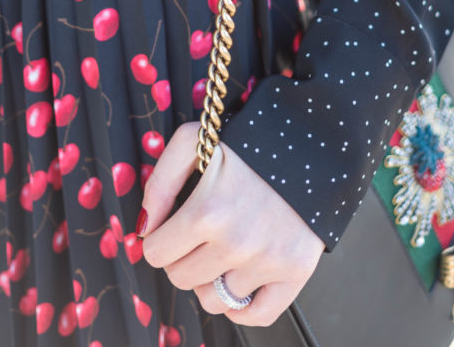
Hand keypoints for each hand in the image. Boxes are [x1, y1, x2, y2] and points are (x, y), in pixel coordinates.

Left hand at [139, 120, 324, 327]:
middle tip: (197, 233)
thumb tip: (143, 228)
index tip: (170, 226)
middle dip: (181, 257)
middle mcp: (237, 243)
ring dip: (209, 278)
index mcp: (207, 212)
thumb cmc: (248, 138)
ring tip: (220, 249)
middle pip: (181, 277)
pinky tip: (238, 278)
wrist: (310, 140)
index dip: (159, 238)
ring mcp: (268, 262)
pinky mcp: (295, 272)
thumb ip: (159, 183)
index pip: (156, 253)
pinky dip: (242, 307)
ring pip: (213, 300)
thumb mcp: (192, 140)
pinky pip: (258, 316)